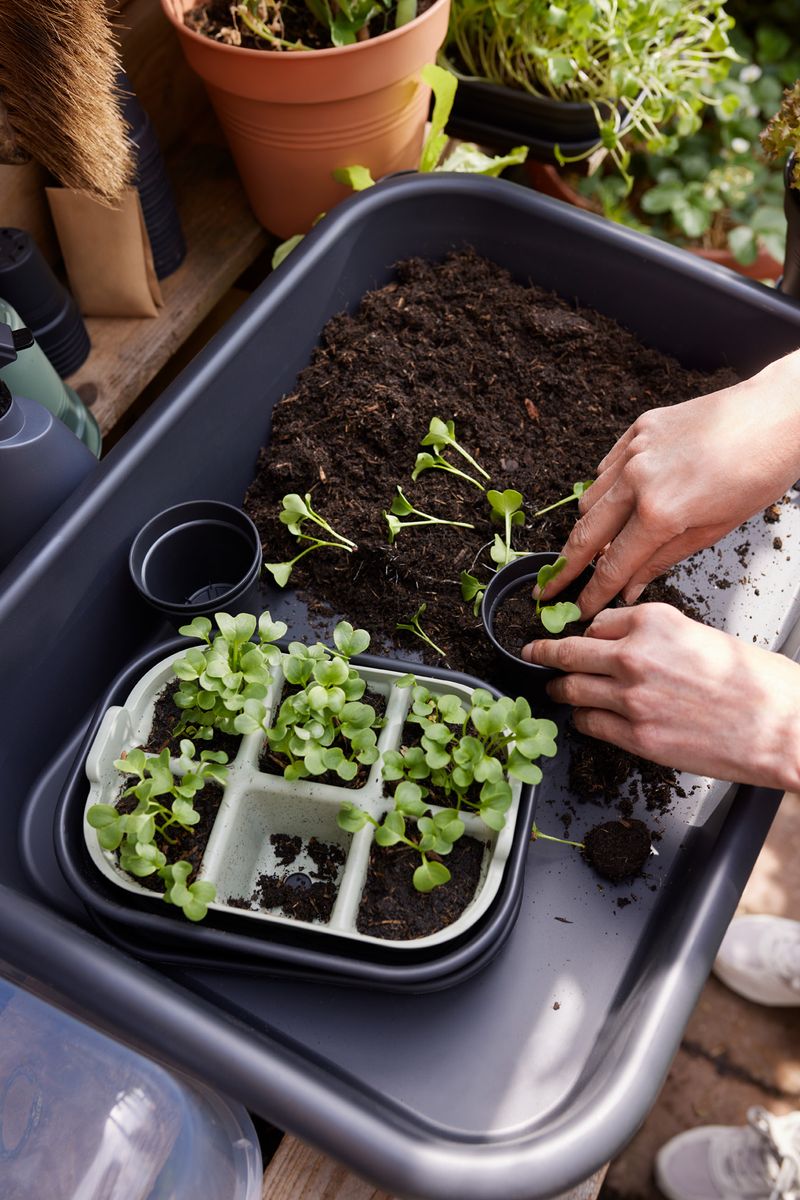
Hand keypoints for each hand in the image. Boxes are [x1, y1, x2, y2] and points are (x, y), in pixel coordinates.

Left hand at [522, 603, 799, 790]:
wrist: (781, 726)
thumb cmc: (755, 681)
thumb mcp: (699, 634)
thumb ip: (655, 636)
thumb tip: (622, 643)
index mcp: (653, 622)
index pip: (596, 621)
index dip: (585, 632)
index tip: (576, 636)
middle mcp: (634, 655)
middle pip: (568, 652)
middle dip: (544, 653)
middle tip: (533, 653)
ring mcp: (631, 699)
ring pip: (571, 689)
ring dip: (559, 689)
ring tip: (554, 689)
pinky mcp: (637, 737)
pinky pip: (589, 723)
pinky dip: (583, 718)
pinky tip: (587, 717)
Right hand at [541, 349, 799, 618]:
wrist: (776, 415)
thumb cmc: (759, 472)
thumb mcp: (715, 529)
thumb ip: (663, 558)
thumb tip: (631, 586)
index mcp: (660, 512)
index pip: (612, 565)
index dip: (592, 592)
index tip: (577, 607)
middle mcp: (637, 479)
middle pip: (586, 533)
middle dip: (566, 565)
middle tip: (549, 586)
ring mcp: (634, 450)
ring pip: (591, 499)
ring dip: (588, 527)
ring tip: (591, 547)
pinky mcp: (639, 430)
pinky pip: (606, 468)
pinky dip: (605, 490)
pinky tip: (617, 503)